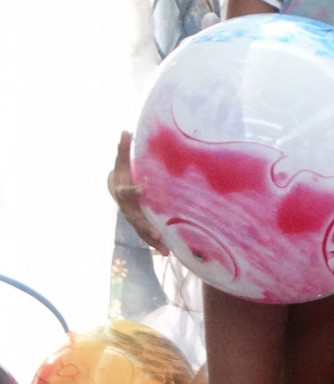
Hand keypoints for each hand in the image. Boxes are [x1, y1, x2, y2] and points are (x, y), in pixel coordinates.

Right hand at [108, 131, 168, 255]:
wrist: (115, 188)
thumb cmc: (122, 172)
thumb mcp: (122, 160)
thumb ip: (123, 148)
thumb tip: (125, 130)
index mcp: (122, 191)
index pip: (126, 192)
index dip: (133, 191)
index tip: (141, 189)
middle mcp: (127, 208)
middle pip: (135, 218)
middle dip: (144, 226)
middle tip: (155, 233)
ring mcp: (133, 217)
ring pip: (141, 231)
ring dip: (153, 241)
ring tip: (165, 251)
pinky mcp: (141, 223)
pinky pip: (147, 235)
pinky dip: (156, 244)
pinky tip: (168, 253)